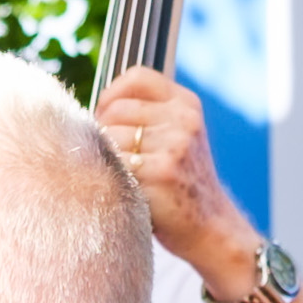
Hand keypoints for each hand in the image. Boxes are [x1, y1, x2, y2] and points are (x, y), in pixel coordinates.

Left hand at [94, 69, 251, 290]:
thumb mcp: (174, 138)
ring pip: (109, 138)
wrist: (210, 226)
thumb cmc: (178, 184)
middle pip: (114, 110)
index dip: (110, 95)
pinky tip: (127, 191)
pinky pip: (113, 165)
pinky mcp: (160, 171)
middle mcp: (183, 118)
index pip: (137, 76)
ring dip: (106, 160)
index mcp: (186, 104)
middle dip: (104, 134)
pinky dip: (110, 179)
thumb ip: (145, 118)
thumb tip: (91, 111)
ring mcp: (174, 144)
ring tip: (124, 178)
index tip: (104, 117)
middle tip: (114, 160)